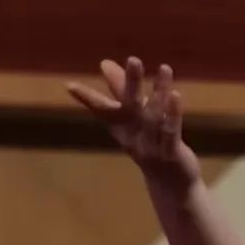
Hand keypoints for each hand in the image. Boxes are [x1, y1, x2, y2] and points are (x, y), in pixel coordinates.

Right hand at [65, 57, 201, 193]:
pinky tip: (175, 94)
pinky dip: (173, 114)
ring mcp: (151, 147)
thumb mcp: (134, 118)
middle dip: (130, 84)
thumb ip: (120, 90)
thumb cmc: (150, 144)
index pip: (102, 110)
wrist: (171, 186)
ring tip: (165, 68)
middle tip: (133, 59)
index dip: (86, 98)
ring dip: (159, 93)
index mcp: (122, 128)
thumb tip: (104, 63)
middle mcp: (133, 137)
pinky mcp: (171, 154)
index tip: (69, 85)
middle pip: (130, 107)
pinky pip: (170, 132)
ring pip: (154, 117)